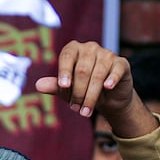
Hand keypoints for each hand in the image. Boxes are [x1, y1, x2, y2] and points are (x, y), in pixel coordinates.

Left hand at [34, 41, 155, 137]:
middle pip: (82, 70)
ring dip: (91, 96)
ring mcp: (107, 54)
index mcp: (74, 49)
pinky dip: (112, 79)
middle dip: (78, 92)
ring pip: (98, 74)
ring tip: (86, 111)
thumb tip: (38, 85)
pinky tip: (107, 88)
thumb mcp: (67, 90)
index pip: (67, 56)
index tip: (63, 87)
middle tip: (75, 109)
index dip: (64, 71)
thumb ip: (55, 86)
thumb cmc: (83, 90)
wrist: (108, 99)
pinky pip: (116, 69)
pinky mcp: (122, 63)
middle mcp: (90, 48)